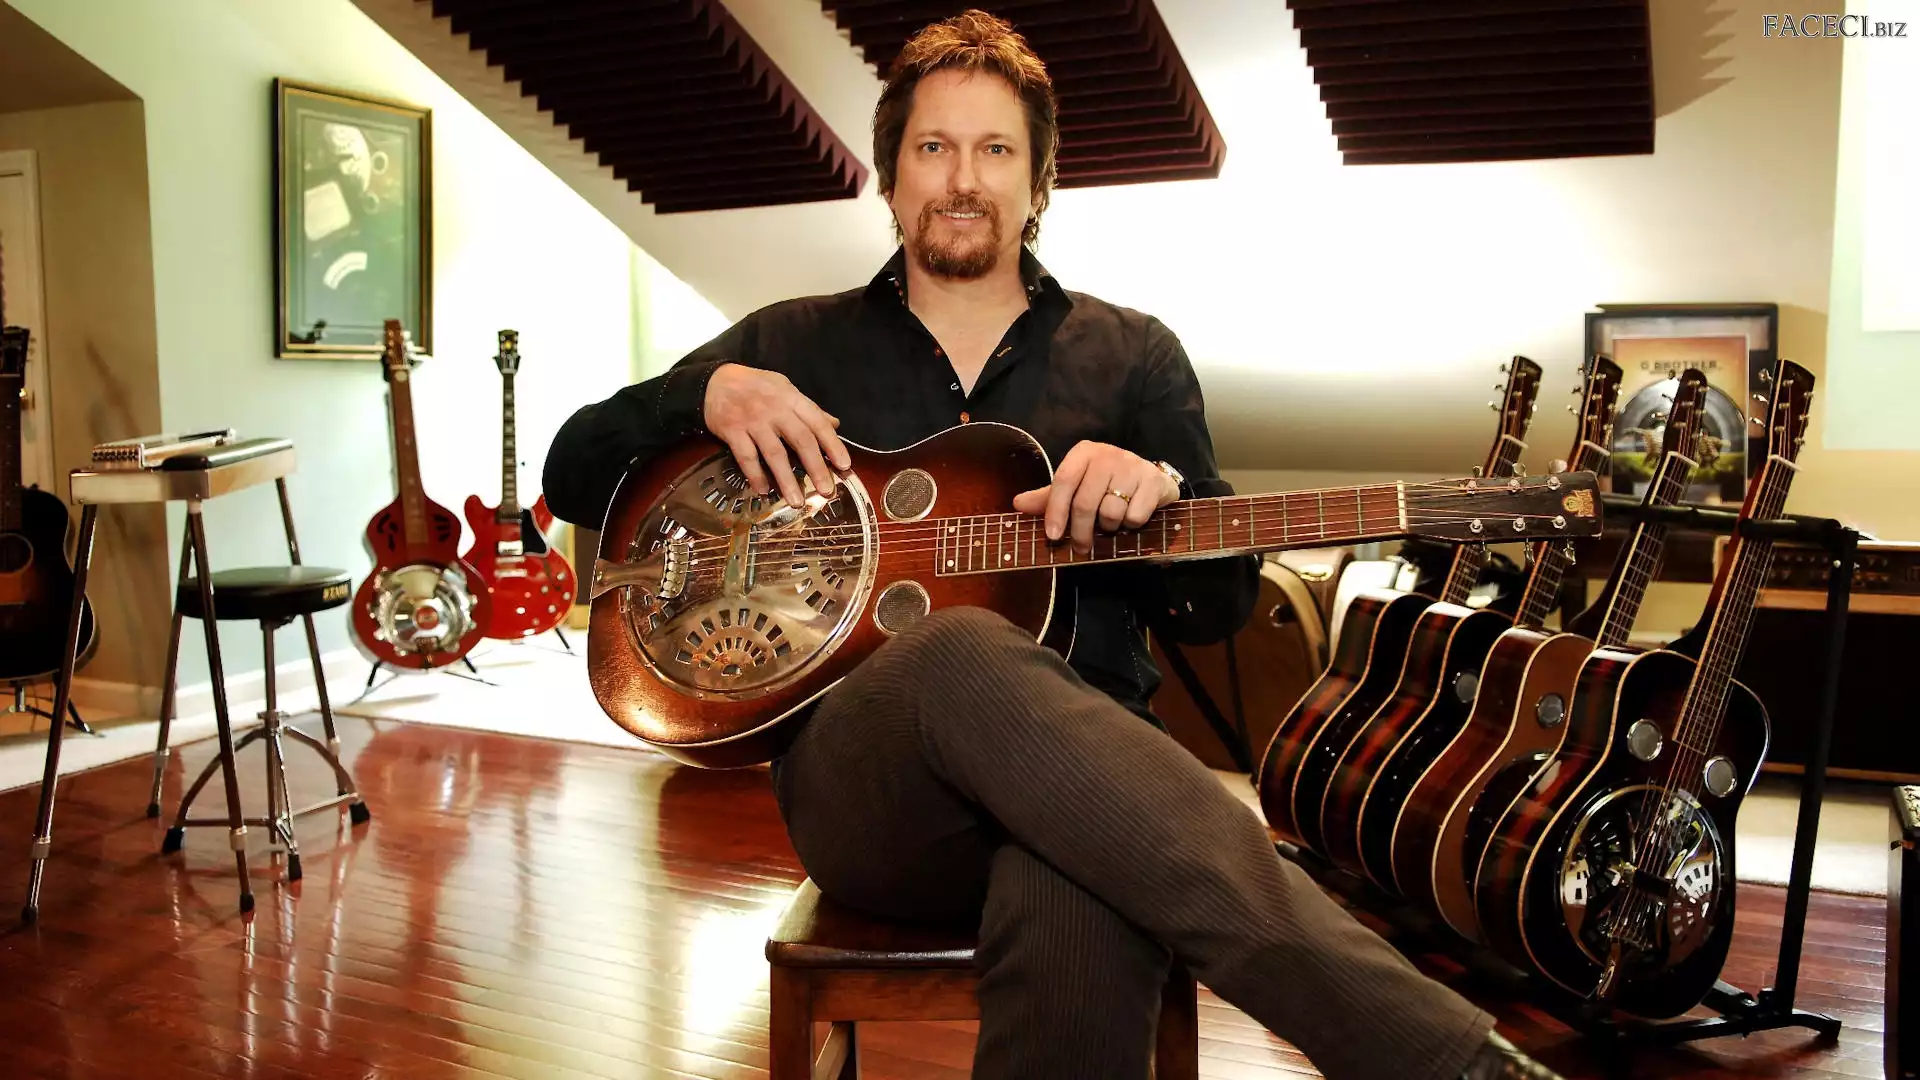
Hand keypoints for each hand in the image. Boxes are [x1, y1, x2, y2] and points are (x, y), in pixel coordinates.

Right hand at [704, 364, 849, 506]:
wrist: (714, 381)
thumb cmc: (755, 386)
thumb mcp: (785, 389)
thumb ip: (808, 409)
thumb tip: (834, 424)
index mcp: (791, 398)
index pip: (817, 422)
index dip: (833, 444)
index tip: (844, 465)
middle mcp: (775, 409)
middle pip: (801, 440)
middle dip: (816, 467)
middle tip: (827, 490)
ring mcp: (753, 420)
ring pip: (775, 453)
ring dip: (787, 480)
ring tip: (797, 501)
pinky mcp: (732, 431)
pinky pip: (747, 457)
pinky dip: (756, 475)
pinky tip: (764, 491)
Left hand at [1011, 442, 1180, 551]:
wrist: (1150, 479)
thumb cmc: (1106, 485)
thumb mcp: (1077, 487)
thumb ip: (1049, 498)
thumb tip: (1017, 503)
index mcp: (1084, 453)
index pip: (1063, 480)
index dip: (1055, 510)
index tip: (1052, 536)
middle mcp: (1108, 455)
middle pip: (1085, 502)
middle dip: (1080, 532)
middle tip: (1080, 548)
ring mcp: (1132, 466)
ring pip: (1111, 512)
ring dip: (1109, 527)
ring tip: (1111, 522)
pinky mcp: (1153, 481)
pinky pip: (1134, 516)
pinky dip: (1131, 524)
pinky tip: (1131, 516)